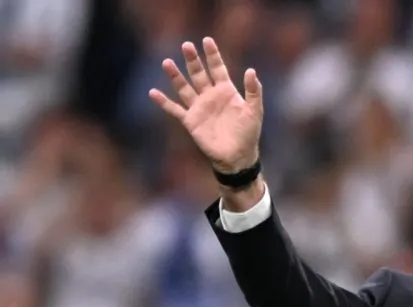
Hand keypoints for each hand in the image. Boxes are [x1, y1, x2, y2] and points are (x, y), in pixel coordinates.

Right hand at [148, 38, 262, 173]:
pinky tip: (153, 92)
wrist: (238, 156)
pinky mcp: (190, 121)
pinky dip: (164, 102)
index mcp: (226, 91)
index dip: (213, 55)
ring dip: (175, 76)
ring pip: (184, 87)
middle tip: (186, 45)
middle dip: (193, 60)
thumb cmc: (248, 133)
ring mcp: (199, 108)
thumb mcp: (255, 111)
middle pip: (199, 74)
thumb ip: (254, 91)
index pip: (218, 69)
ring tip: (167, 62)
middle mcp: (210, 96)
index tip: (207, 40)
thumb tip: (251, 71)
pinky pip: (174, 109)